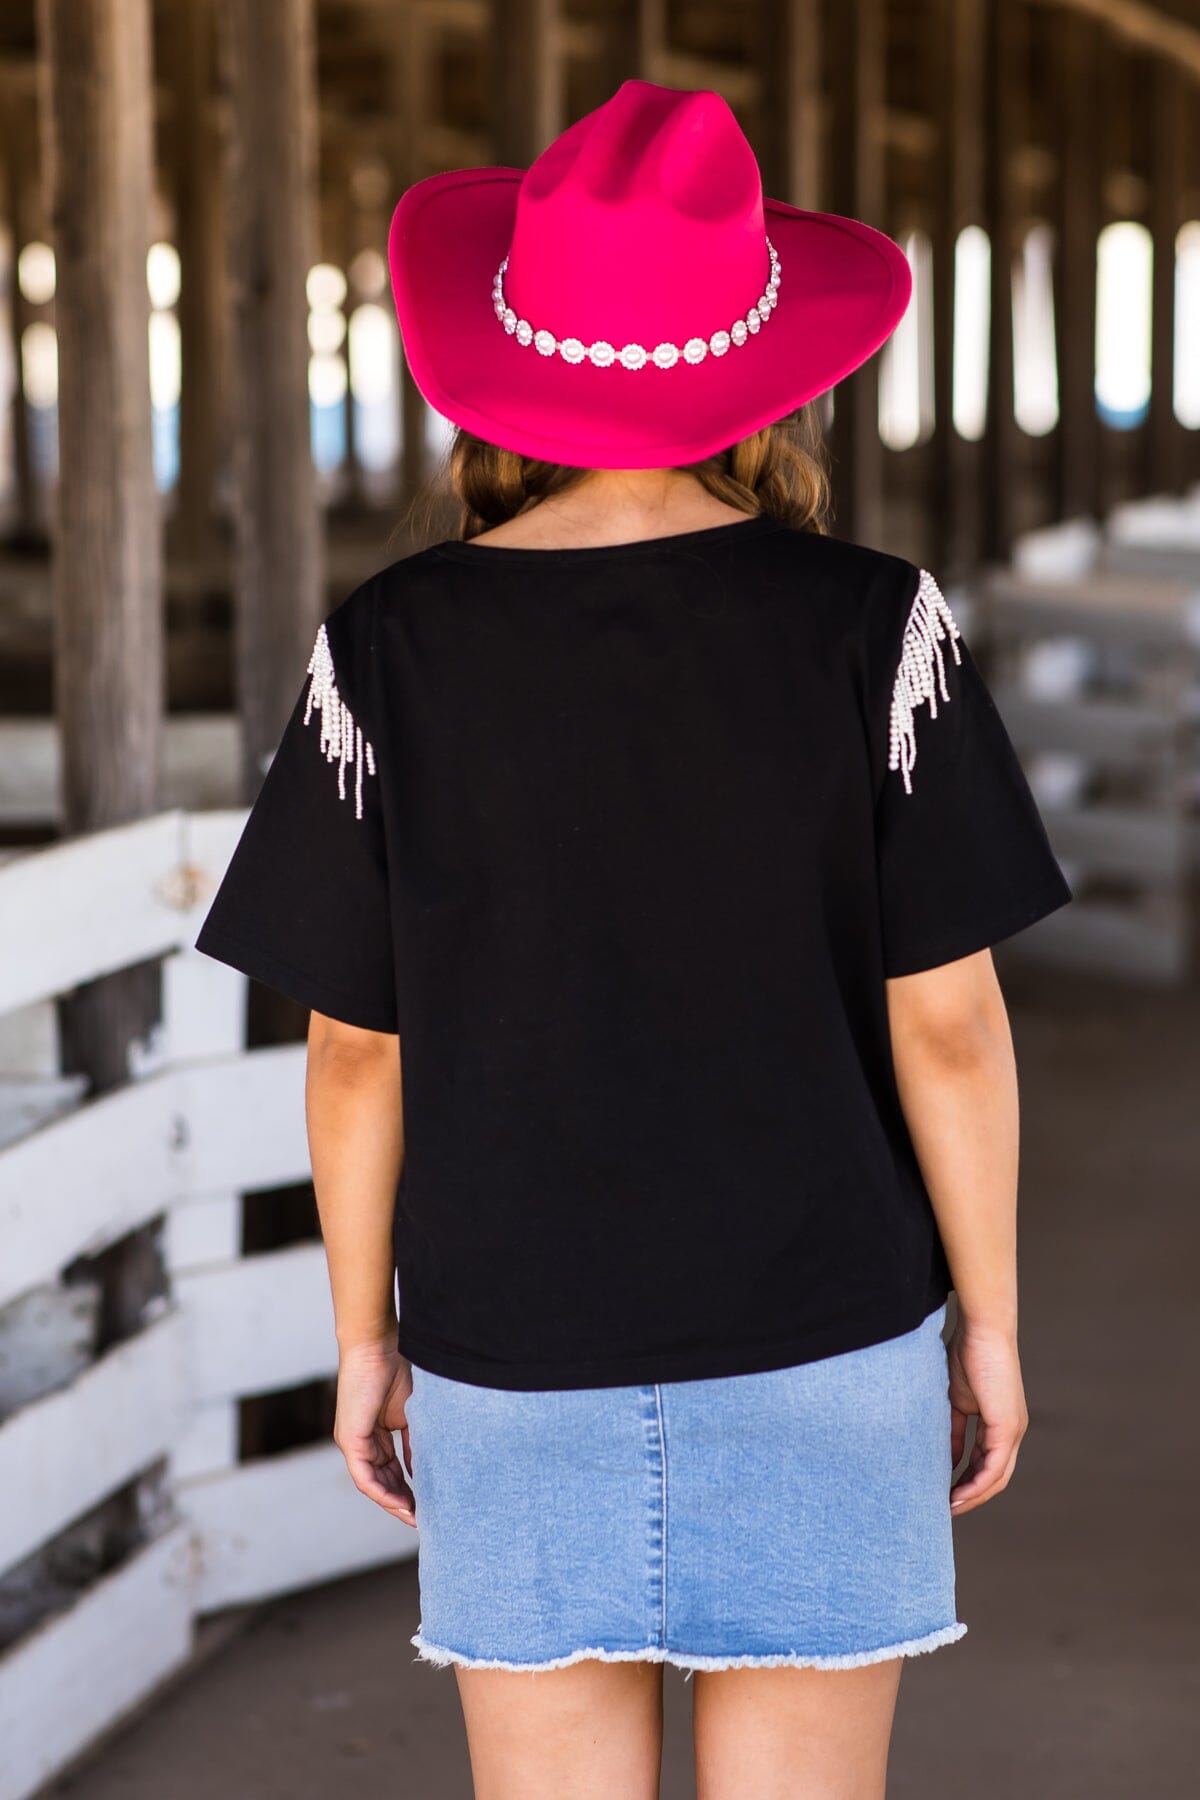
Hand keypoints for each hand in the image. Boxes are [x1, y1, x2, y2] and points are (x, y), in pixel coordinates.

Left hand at [333, 1342, 416, 1526]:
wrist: (379, 1347)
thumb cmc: (396, 1370)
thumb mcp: (411, 1413)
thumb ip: (414, 1442)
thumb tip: (423, 1469)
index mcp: (376, 1435)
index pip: (392, 1470)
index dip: (409, 1489)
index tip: (427, 1504)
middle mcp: (362, 1443)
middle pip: (382, 1481)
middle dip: (402, 1502)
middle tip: (423, 1519)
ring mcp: (353, 1443)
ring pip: (372, 1484)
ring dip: (393, 1502)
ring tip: (414, 1517)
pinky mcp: (350, 1441)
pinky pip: (364, 1476)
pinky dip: (382, 1491)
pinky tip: (399, 1502)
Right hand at [946, 1315, 1027, 1516]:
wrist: (982, 1330)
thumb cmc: (966, 1354)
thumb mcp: (955, 1399)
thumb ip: (953, 1428)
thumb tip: (945, 1457)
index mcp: (1000, 1423)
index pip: (986, 1462)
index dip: (966, 1480)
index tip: (946, 1493)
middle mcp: (1012, 1431)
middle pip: (995, 1477)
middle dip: (971, 1496)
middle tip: (947, 1509)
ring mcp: (1013, 1431)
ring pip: (996, 1478)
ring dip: (973, 1496)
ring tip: (949, 1508)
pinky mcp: (1007, 1428)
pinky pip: (993, 1467)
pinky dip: (976, 1485)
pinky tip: (958, 1494)